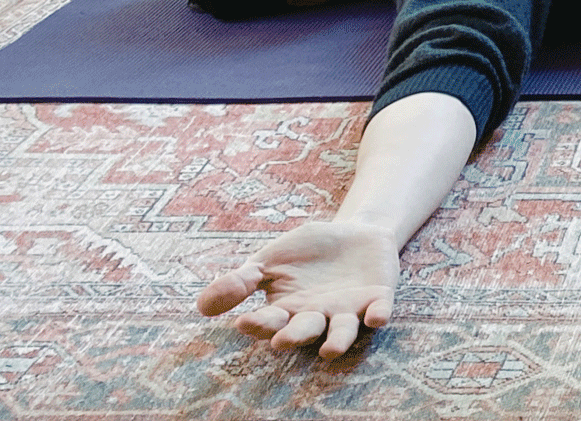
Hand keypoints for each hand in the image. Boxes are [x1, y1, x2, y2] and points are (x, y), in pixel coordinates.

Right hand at [197, 220, 399, 357]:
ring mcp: (349, 310)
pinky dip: (378, 315)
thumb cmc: (306, 253)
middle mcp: (318, 317)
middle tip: (282, 340)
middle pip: (305, 331)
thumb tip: (201, 306)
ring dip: (338, 340)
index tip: (244, 323)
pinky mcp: (378, 298)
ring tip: (330, 349)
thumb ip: (240, 281)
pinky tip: (376, 316)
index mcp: (287, 310)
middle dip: (295, 336)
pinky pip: (380, 311)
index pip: (270, 322)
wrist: (354, 232)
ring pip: (343, 331)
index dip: (258, 324)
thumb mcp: (269, 259)